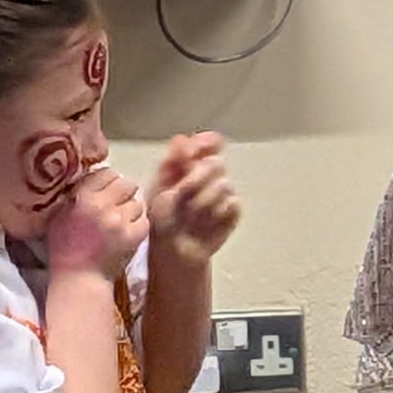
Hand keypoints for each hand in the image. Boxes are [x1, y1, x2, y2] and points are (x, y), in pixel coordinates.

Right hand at [47, 166, 146, 279]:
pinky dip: (138, 225)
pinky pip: (145, 220)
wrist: (79, 278)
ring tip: (121, 222)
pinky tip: (128, 233)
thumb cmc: (65, 249)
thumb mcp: (59, 216)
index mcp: (82, 198)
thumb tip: (92, 177)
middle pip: (127, 184)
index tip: (107, 190)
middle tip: (118, 204)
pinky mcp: (134, 236)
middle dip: (124, 192)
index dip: (108, 180)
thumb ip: (74, 195)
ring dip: (131, 210)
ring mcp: (121, 221)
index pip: (106, 173)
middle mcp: (103, 206)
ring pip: (138, 202)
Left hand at [149, 132, 240, 267]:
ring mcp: (223, 193)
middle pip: (216, 163)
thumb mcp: (159, 189)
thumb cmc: (162, 221)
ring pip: (224, 185)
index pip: (205, 143)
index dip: (205, 143)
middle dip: (198, 178)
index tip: (200, 148)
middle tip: (182, 194)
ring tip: (190, 216)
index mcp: (189, 165)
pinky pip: (233, 204)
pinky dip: (217, 213)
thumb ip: (171, 163)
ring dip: (204, 200)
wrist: (173, 253)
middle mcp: (209, 176)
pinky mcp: (233, 212)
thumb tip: (181, 138)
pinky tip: (206, 223)